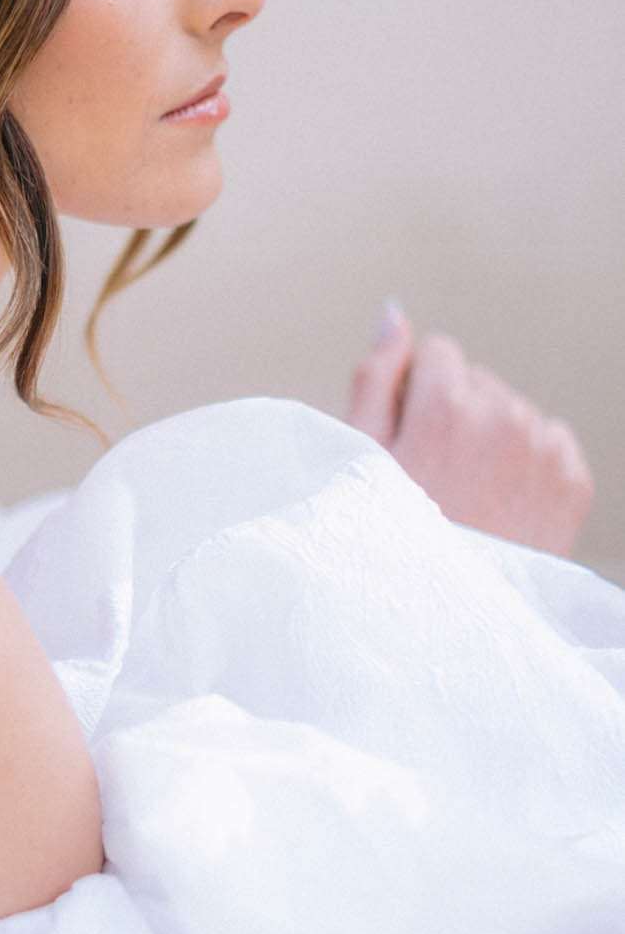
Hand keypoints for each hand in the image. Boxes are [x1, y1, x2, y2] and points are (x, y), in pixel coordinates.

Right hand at [344, 301, 595, 557]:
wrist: (450, 619)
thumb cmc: (390, 542)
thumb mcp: (359, 459)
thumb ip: (375, 376)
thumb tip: (393, 314)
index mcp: (446, 404)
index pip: (434, 351)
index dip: (412, 396)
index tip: (406, 443)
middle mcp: (504, 415)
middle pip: (474, 380)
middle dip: (453, 414)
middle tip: (433, 479)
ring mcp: (546, 447)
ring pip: (510, 409)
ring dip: (490, 438)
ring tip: (466, 496)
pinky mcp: (573, 478)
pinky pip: (548, 441)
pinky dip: (526, 464)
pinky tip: (499, 504)